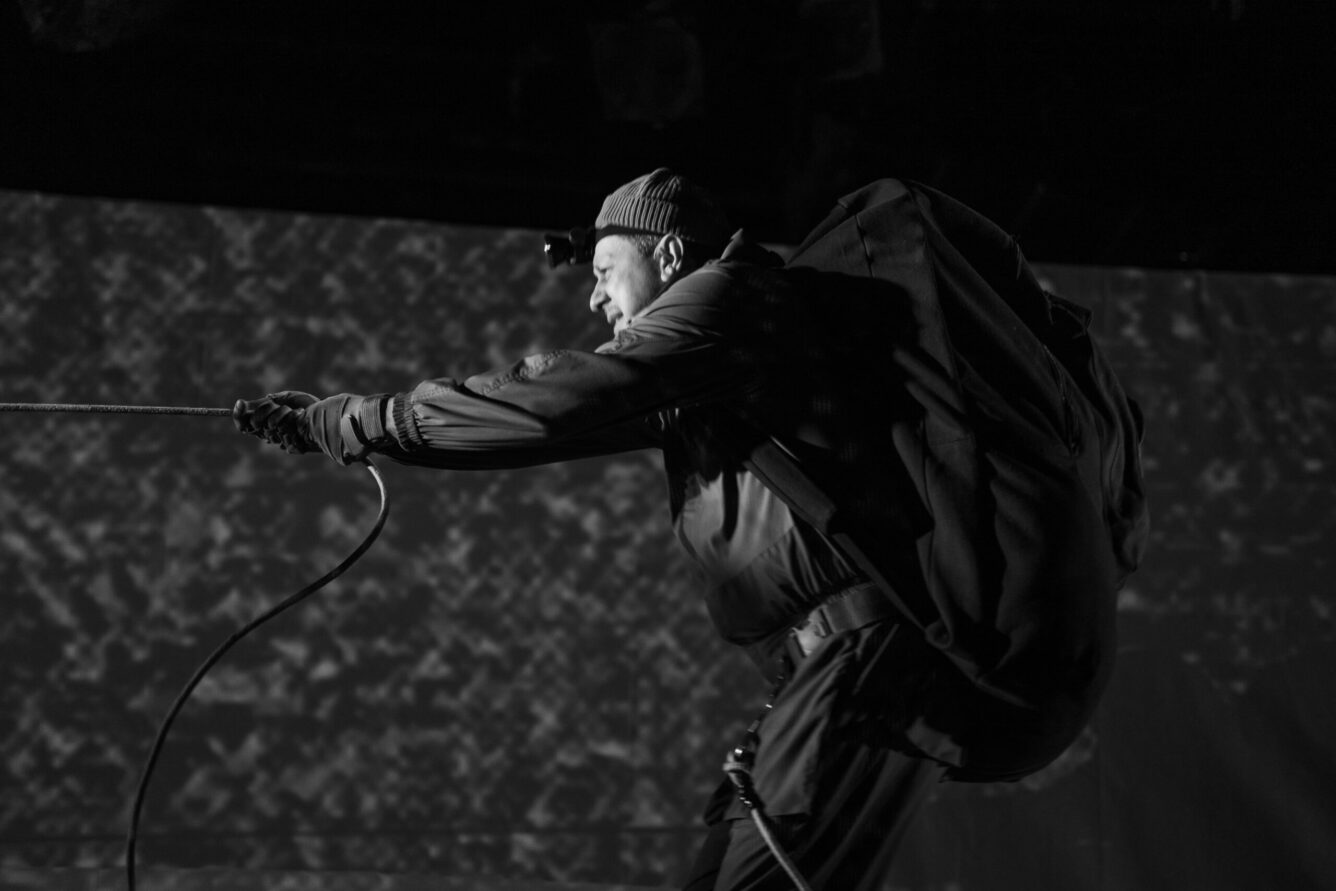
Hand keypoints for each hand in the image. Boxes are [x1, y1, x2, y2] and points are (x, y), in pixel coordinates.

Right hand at [234, 390, 389, 464]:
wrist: (334, 418)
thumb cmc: (313, 407)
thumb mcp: (290, 398)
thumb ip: (271, 400)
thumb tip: (248, 403)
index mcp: (268, 424)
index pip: (246, 424)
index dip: (239, 416)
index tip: (238, 403)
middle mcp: (273, 434)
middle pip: (255, 426)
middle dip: (263, 412)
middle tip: (276, 405)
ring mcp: (283, 440)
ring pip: (268, 429)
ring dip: (279, 416)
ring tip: (295, 411)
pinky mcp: (295, 444)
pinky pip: (282, 433)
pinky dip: (289, 420)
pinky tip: (300, 416)